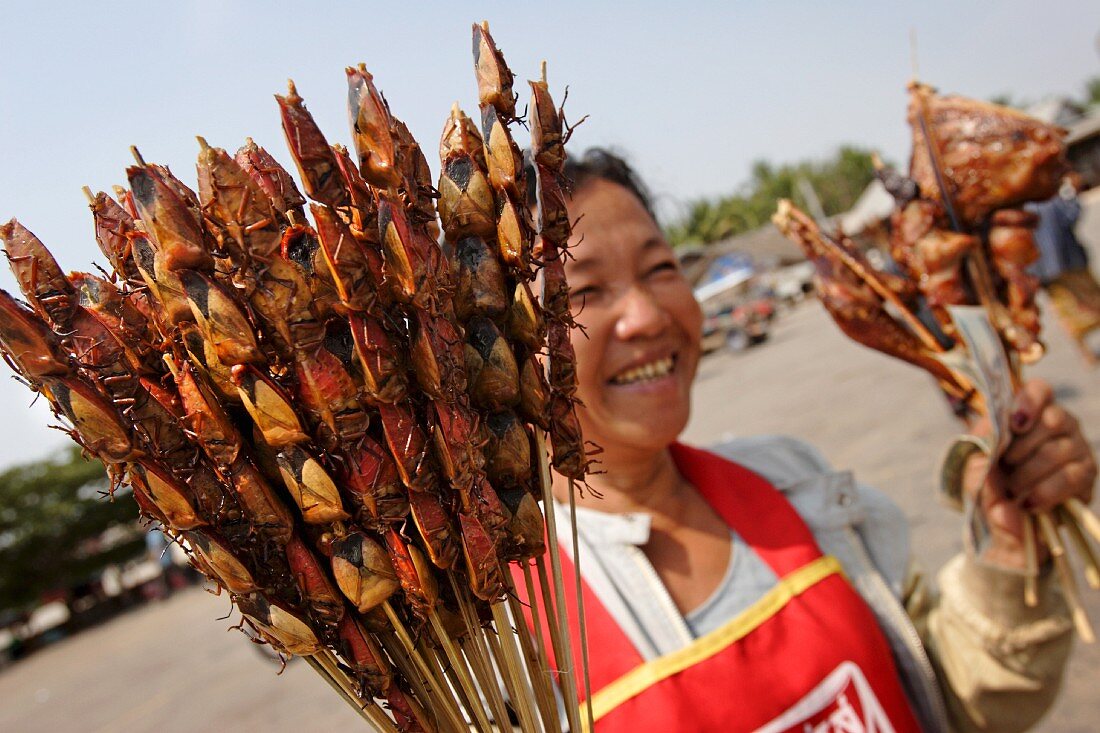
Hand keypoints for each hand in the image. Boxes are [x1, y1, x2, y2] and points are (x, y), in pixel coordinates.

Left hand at [962, 379, 1096, 569]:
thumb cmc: (990, 485)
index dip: (1029, 402)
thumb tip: (988, 467)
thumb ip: (976, 466)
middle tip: (1005, 465)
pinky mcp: (1087, 473)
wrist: (1011, 520)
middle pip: (1053, 419)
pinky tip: (1029, 503)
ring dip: (1029, 473)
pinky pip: (1071, 477)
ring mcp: (1076, 446)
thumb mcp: (974, 474)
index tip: (1015, 424)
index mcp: (1027, 413)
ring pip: (1059, 450)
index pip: (1039, 390)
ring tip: (1012, 490)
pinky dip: (1046, 491)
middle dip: (1022, 447)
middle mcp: (1058, 423)